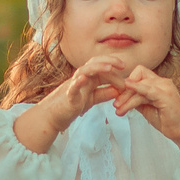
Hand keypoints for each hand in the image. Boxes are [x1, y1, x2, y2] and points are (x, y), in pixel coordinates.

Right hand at [13, 53, 136, 151]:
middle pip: (95, 63)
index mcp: (87, 79)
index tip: (127, 79)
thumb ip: (104, 94)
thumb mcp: (91, 99)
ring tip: (109, 68)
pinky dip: (78, 82)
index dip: (115, 71)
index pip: (103, 69)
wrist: (52, 117)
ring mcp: (73, 85)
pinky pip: (72, 87)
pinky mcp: (68, 96)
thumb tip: (119, 90)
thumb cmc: (71, 106)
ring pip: (85, 70)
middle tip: (123, 65)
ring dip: (97, 67)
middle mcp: (80, 78)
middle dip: (109, 61)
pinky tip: (83, 78)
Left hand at [110, 66, 179, 166]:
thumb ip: (137, 100)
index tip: (119, 97)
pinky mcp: (166, 95)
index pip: (139, 74)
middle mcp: (163, 82)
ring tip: (119, 110)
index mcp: (159, 83)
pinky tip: (127, 88)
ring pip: (140, 85)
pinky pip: (148, 90)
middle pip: (138, 76)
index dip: (127, 83)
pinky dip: (136, 88)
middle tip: (116, 105)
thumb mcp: (147, 108)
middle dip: (124, 91)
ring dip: (127, 97)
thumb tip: (123, 97)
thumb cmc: (168, 121)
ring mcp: (165, 87)